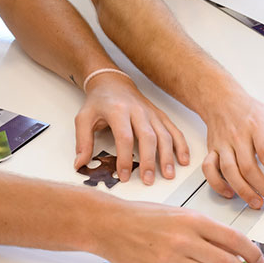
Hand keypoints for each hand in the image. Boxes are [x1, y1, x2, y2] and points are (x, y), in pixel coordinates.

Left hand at [75, 72, 189, 184]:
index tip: (124, 175)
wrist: (113, 82)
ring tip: (168, 174)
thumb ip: (83, 141)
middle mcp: (138, 111)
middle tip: (148, 179)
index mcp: (118, 111)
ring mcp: (152, 114)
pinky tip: (183, 159)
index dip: (125, 158)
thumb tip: (80, 163)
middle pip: (148, 138)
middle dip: (150, 161)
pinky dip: (181, 146)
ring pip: (164, 135)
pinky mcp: (161, 116)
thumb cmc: (99, 101)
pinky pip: (174, 131)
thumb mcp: (84, 118)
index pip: (124, 137)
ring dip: (168, 156)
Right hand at [92, 199, 263, 262]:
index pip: (234, 239)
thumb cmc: (147, 218)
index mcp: (193, 220)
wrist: (110, 225)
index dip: (252, 252)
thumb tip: (236, 251)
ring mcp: (170, 261)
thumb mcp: (181, 215)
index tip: (259, 260)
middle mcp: (184, 240)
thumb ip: (207, 231)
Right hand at [202, 89, 263, 207]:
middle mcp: (239, 136)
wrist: (223, 100)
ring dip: (243, 191)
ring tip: (257, 202)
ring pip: (229, 171)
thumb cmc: (254, 113)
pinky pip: (209, 170)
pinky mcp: (212, 150)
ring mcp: (224, 144)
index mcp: (258, 128)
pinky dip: (217, 184)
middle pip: (248, 167)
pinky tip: (230, 193)